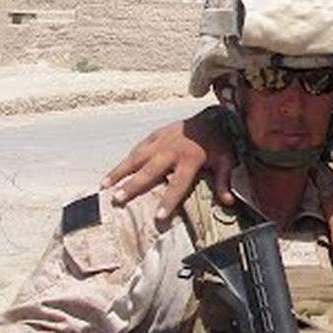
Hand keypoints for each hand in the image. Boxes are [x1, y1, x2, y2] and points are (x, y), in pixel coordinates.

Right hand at [101, 110, 237, 218]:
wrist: (212, 115)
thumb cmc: (219, 142)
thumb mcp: (226, 160)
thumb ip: (224, 180)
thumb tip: (228, 203)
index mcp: (190, 159)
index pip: (178, 184)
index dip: (168, 201)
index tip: (158, 217)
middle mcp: (171, 150)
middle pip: (149, 171)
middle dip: (133, 186)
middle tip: (117, 200)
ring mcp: (160, 140)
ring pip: (136, 158)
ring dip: (120, 172)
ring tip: (104, 186)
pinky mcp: (155, 134)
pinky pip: (138, 148)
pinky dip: (126, 160)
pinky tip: (114, 172)